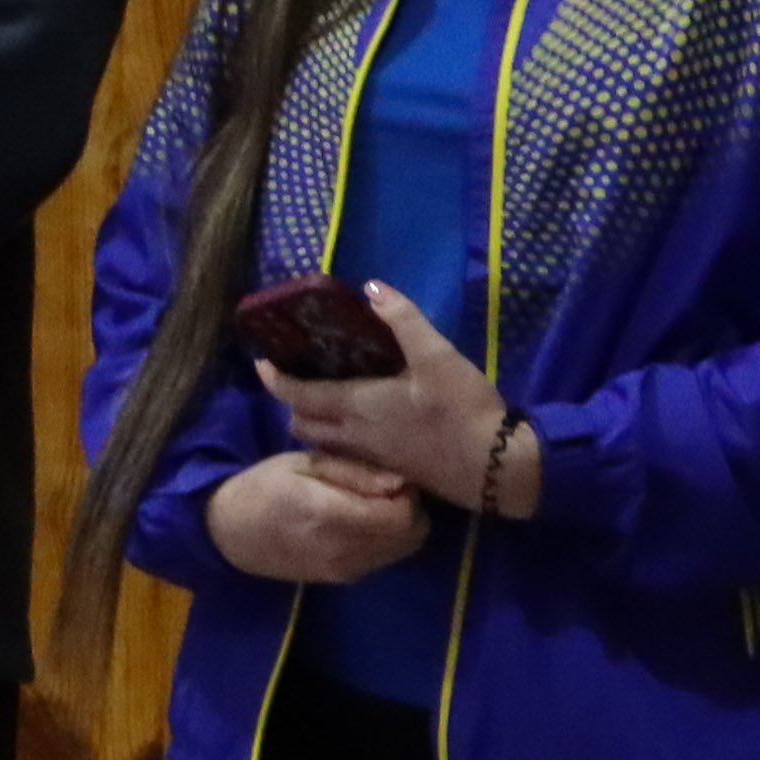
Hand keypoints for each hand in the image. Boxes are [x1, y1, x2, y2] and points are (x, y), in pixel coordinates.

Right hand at [202, 450, 427, 584]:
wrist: (227, 535)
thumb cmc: (262, 488)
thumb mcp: (302, 464)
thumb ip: (353, 472)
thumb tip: (400, 483)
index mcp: (329, 515)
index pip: (401, 515)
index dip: (407, 494)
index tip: (389, 478)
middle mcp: (342, 549)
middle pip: (411, 536)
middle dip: (410, 511)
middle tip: (385, 492)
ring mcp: (343, 569)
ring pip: (403, 550)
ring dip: (400, 528)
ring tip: (372, 508)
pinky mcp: (342, 579)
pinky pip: (385, 559)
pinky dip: (386, 541)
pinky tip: (361, 525)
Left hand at [258, 287, 525, 506]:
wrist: (497, 469)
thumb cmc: (463, 410)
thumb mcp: (438, 357)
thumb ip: (404, 321)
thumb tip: (372, 288)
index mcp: (355, 407)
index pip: (295, 395)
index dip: (273, 380)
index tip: (262, 362)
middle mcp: (352, 436)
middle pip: (301, 423)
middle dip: (292, 402)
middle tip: (300, 378)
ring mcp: (369, 458)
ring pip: (323, 442)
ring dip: (316, 422)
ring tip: (329, 396)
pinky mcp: (389, 471)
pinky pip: (346, 454)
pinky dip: (340, 438)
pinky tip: (363, 421)